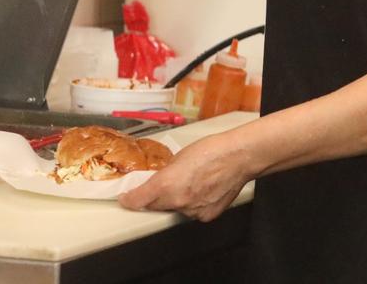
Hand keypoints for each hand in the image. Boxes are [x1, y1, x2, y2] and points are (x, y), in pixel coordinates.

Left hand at [118, 132, 252, 221]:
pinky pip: (193, 212)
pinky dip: (194, 204)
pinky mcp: (206, 215)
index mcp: (166, 184)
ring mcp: (192, 211)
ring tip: (194, 183)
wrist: (239, 157)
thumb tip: (159, 180)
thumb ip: (166, 173)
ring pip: (176, 209)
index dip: (129, 199)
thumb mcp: (180, 157)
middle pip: (155, 206)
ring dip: (178, 200)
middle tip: (167, 185)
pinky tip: (204, 190)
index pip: (137, 201)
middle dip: (156, 198)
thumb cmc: (213, 150)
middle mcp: (176, 201)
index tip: (126, 198)